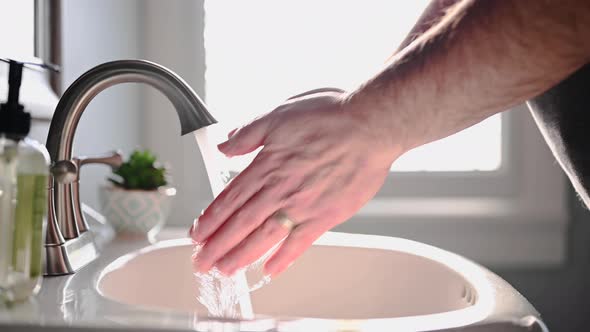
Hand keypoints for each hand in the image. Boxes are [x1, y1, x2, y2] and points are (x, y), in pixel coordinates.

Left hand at [189, 89, 399, 275]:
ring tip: (225, 270)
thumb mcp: (279, 113)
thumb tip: (224, 145)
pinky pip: (300, 243)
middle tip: (202, 262)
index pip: (230, 198)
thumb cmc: (330, 116)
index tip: (197, 234)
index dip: (210, 219)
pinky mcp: (327, 216)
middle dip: (217, 246)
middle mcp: (281, 189)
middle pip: (241, 223)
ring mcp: (303, 205)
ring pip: (264, 237)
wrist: (371, 125)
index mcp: (267, 165)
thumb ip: (248, 133)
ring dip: (241, 256)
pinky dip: (283, 259)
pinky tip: (270, 270)